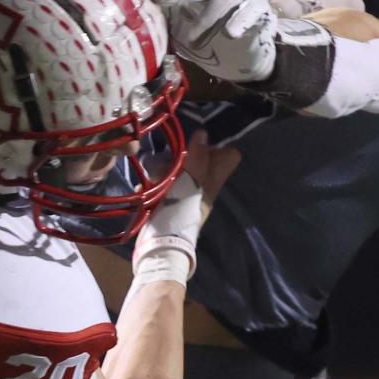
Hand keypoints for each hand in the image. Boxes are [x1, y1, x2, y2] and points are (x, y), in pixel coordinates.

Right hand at [132, 131, 240, 279]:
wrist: (160, 244)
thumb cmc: (178, 210)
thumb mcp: (189, 180)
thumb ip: (197, 157)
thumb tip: (203, 134)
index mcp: (214, 180)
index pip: (230, 156)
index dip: (217, 147)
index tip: (197, 146)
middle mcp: (204, 186)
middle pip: (202, 161)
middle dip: (185, 155)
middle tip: (170, 159)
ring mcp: (187, 195)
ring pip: (182, 170)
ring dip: (167, 167)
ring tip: (155, 173)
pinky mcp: (172, 202)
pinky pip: (168, 183)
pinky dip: (158, 181)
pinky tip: (148, 184)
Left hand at [138, 0, 277, 83]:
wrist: (247, 56)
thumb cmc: (212, 37)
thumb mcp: (184, 26)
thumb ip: (165, 15)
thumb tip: (134, 10)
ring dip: (206, 21)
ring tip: (193, 41)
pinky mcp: (260, 10)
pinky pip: (252, 9)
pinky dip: (242, 20)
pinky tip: (231, 32)